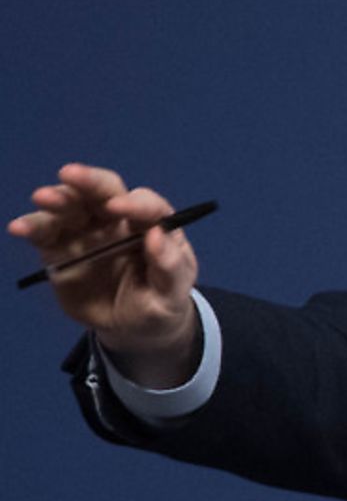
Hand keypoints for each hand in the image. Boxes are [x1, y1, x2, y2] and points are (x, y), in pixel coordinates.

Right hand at [9, 163, 200, 386]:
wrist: (130, 326)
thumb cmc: (160, 301)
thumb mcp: (174, 292)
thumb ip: (171, 265)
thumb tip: (157, 235)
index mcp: (152, 224)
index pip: (146, 205)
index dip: (134, 203)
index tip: (117, 207)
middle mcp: (118, 220)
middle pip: (105, 191)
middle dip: (89, 180)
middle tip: (70, 173)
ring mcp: (87, 231)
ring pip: (72, 206)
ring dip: (58, 198)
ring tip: (42, 197)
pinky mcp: (61, 248)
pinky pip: (45, 233)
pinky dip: (32, 227)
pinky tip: (19, 227)